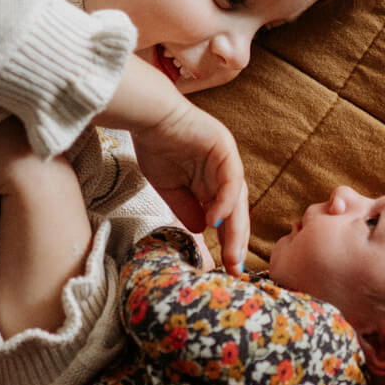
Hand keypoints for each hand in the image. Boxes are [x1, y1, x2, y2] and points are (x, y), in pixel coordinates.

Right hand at [132, 94, 250, 273]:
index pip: (226, 215)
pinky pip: (229, 180)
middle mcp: (224, 172)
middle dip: (236, 241)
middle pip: (236, 211)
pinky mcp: (224, 148)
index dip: (227, 241)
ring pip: (237, 199)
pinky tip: (215, 221)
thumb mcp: (169, 187)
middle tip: (236, 269)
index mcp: (212, 181)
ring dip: (235, 228)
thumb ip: (185, 208)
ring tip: (232, 254)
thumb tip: (200, 231)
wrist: (147, 115)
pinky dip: (224, 202)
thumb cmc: (155, 145)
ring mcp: (227, 159)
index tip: (226, 267)